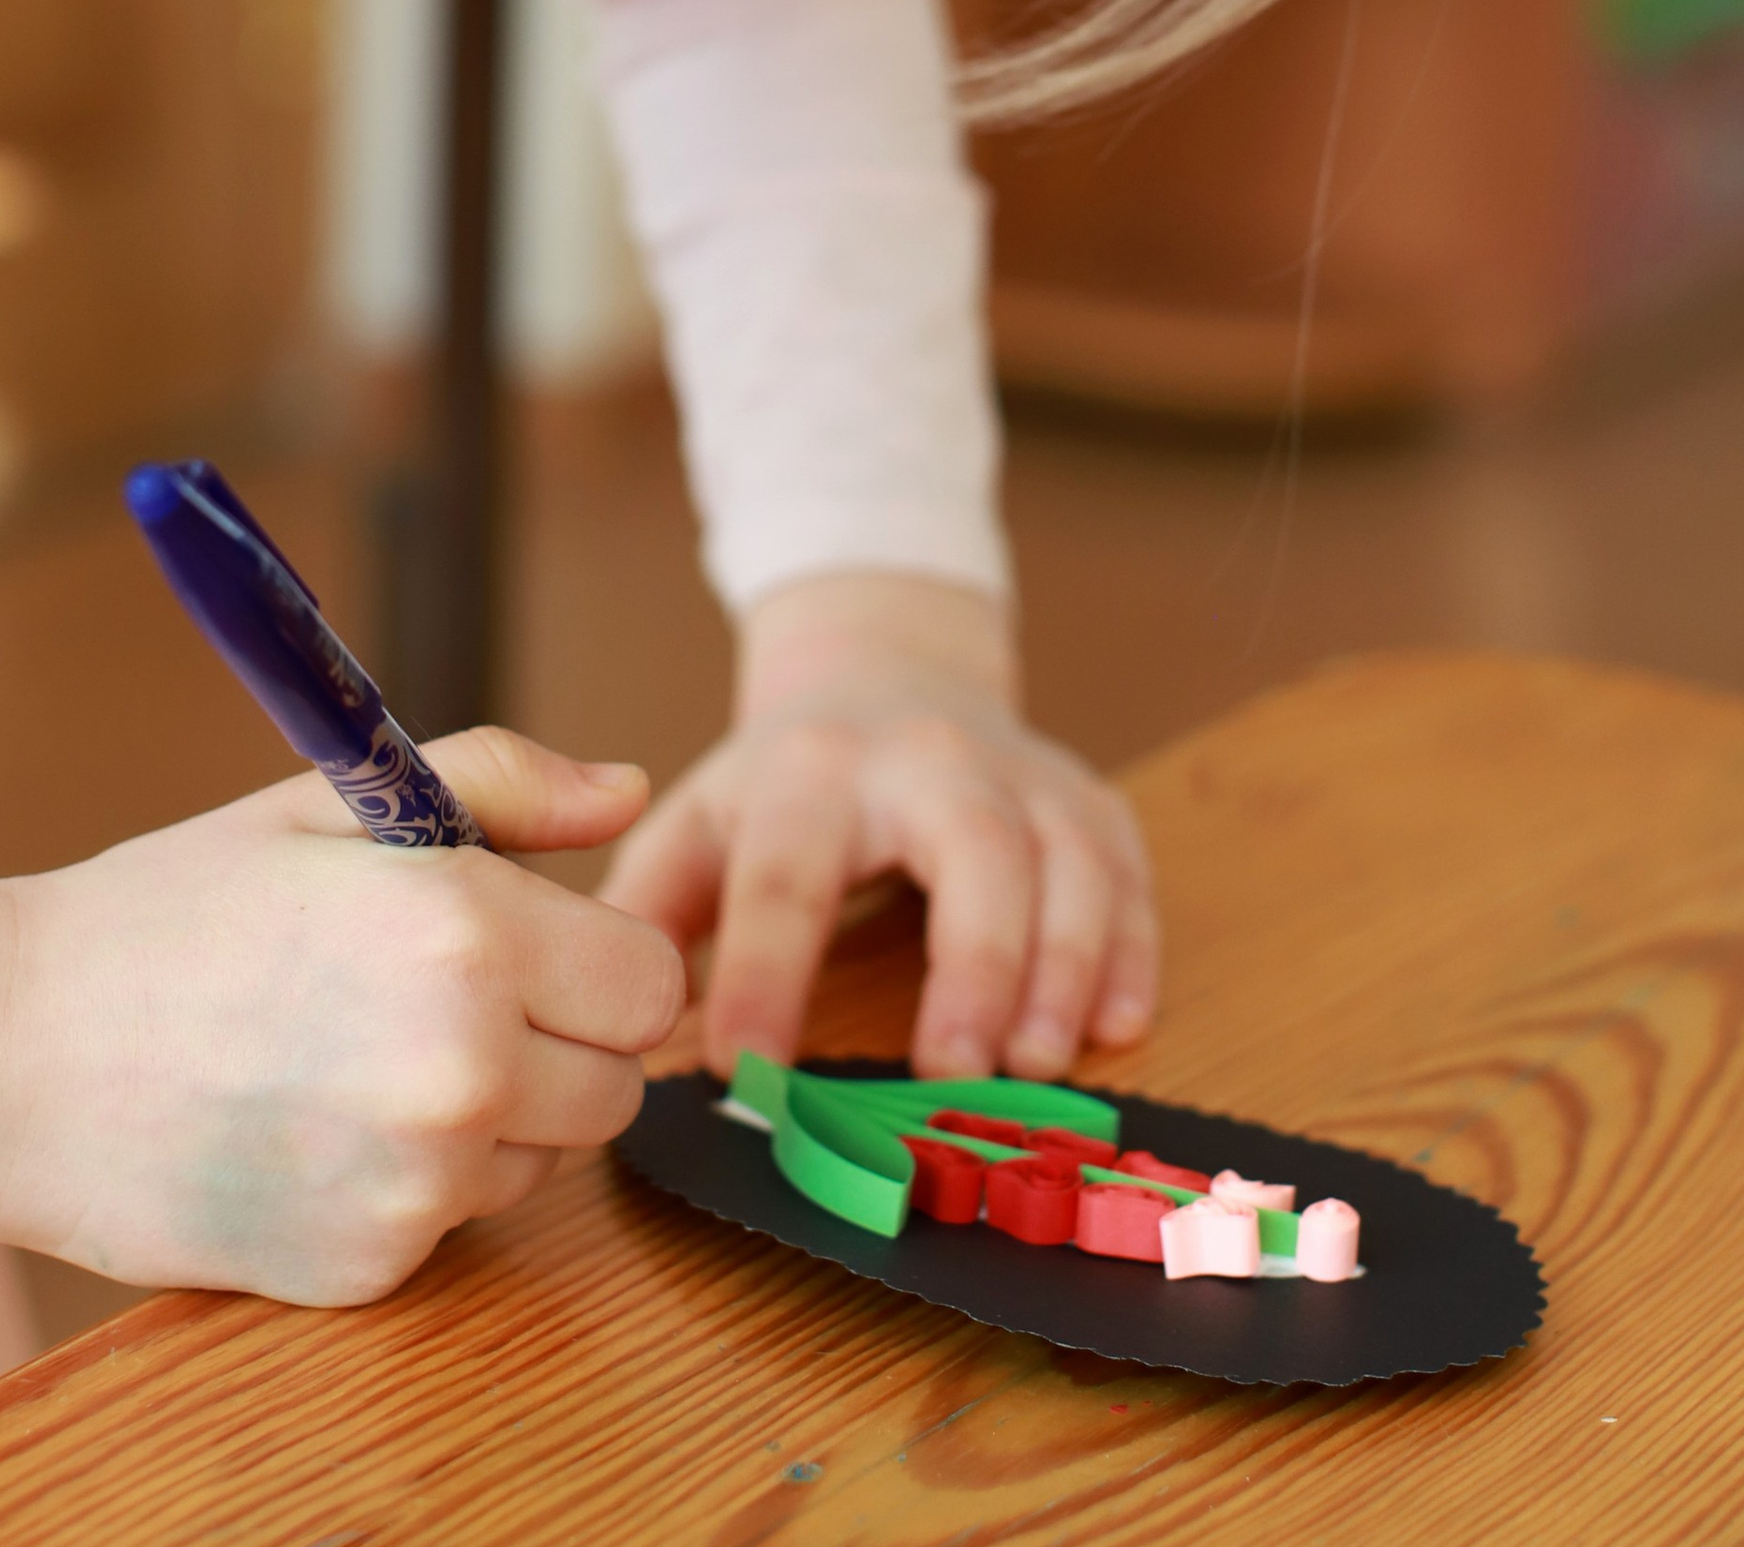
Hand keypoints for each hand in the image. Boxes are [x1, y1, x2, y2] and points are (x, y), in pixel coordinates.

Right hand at [0, 731, 685, 1305]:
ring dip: (499, 1116)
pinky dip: (419, 1184)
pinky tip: (323, 1126)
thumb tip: (632, 793)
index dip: (603, 958)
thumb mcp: (339, 803)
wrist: (6, 1053)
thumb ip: (506, 785)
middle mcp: (462, 1067)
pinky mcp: (367, 1267)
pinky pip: (460, 1222)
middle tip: (452, 997)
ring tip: (371, 1055)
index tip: (540, 945)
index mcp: (468, 933)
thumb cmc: (173, 911)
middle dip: (563, 1038)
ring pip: (549, 1158)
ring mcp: (416, 1182)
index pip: (651, 981)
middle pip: (618, 1083)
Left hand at [601, 574, 1157, 1082]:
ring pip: (1068, 862)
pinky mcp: (1091, 805)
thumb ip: (650, 912)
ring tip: (1037, 1066)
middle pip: (972, 849)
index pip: (786, 874)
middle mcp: (929, 761)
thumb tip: (610, 1022)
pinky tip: (1117, 1027)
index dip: (763, 971)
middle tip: (952, 1074)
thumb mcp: (700, 819)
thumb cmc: (789, 780)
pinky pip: (1129, 876)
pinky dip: (1132, 953)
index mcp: (813, 773)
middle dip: (970, 962)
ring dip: (1063, 968)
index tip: (745, 1070)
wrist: (892, 670)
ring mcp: (1023, 778)